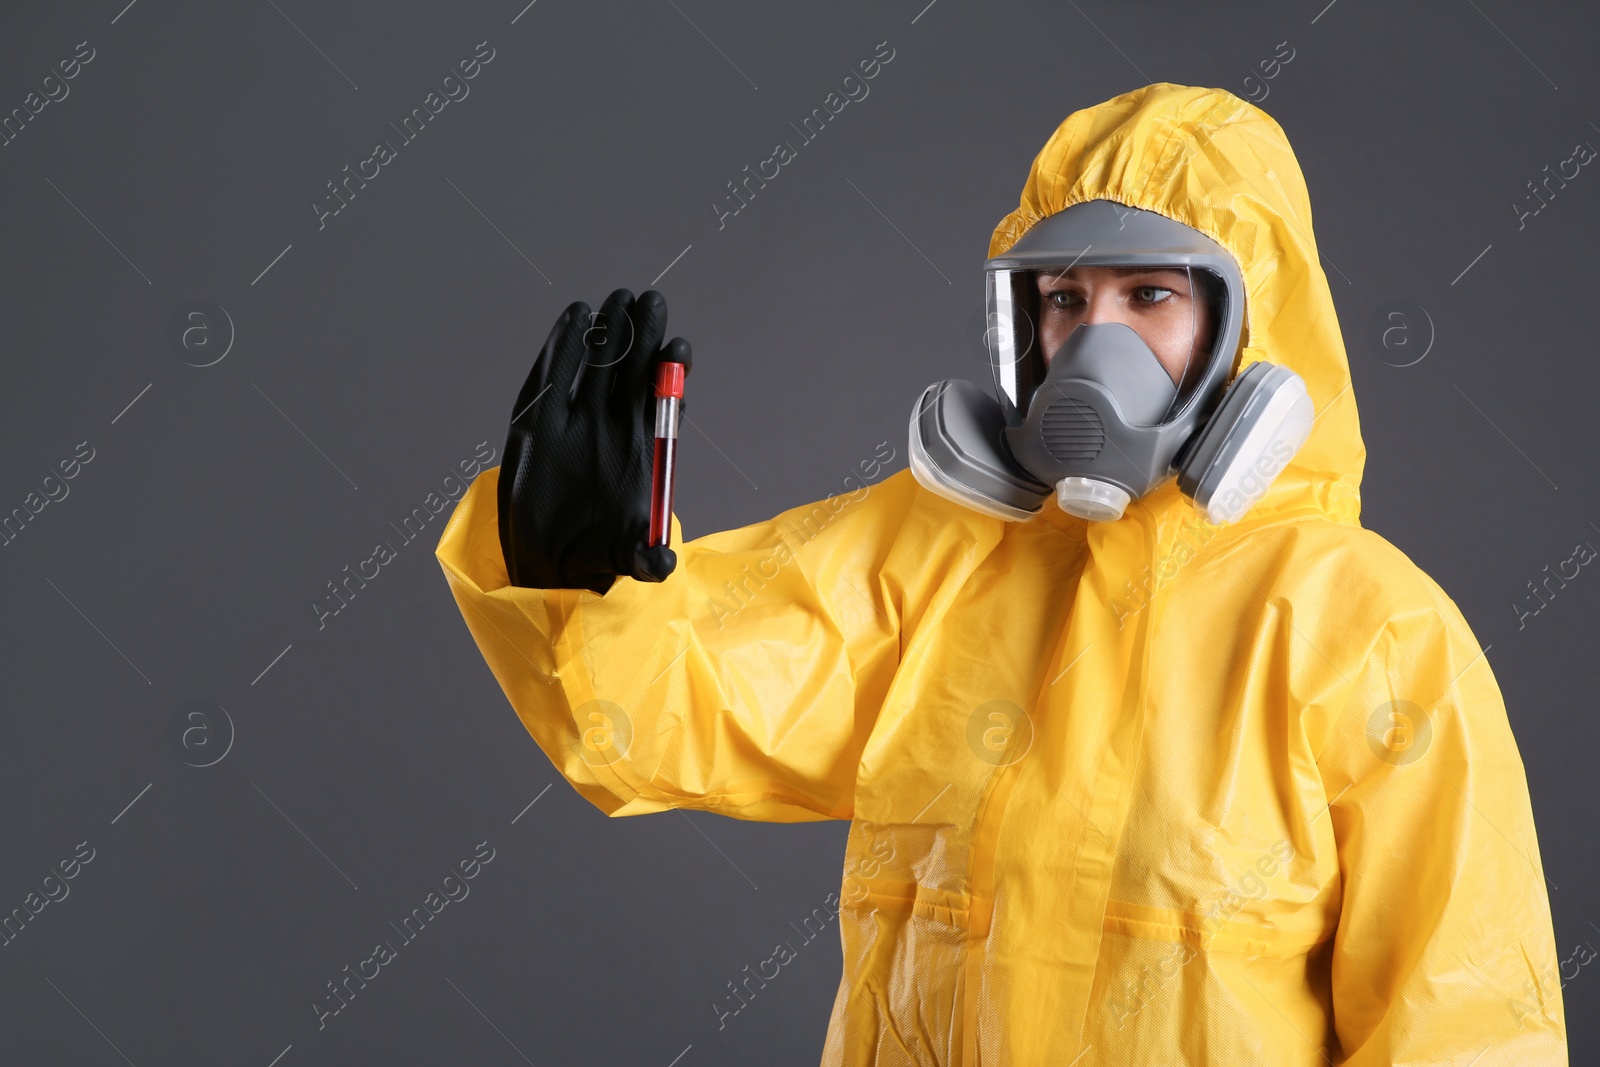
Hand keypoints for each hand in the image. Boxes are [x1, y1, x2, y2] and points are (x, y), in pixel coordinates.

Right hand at [498, 288, 692, 592]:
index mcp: (641, 450)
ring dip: (611, 332)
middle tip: (653, 300)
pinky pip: (553, 376)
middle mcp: (610, 428)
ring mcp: (575, 421)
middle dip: (645, 336)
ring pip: (598, 366)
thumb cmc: (598, 554)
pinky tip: (576, 316)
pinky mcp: (537, 422)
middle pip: (633, 372)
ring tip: (620, 298)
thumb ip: (647, 557)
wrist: (554, 564)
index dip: (672, 374)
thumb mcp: (628, 559)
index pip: (662, 402)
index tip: (681, 349)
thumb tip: (663, 565)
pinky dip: (563, 346)